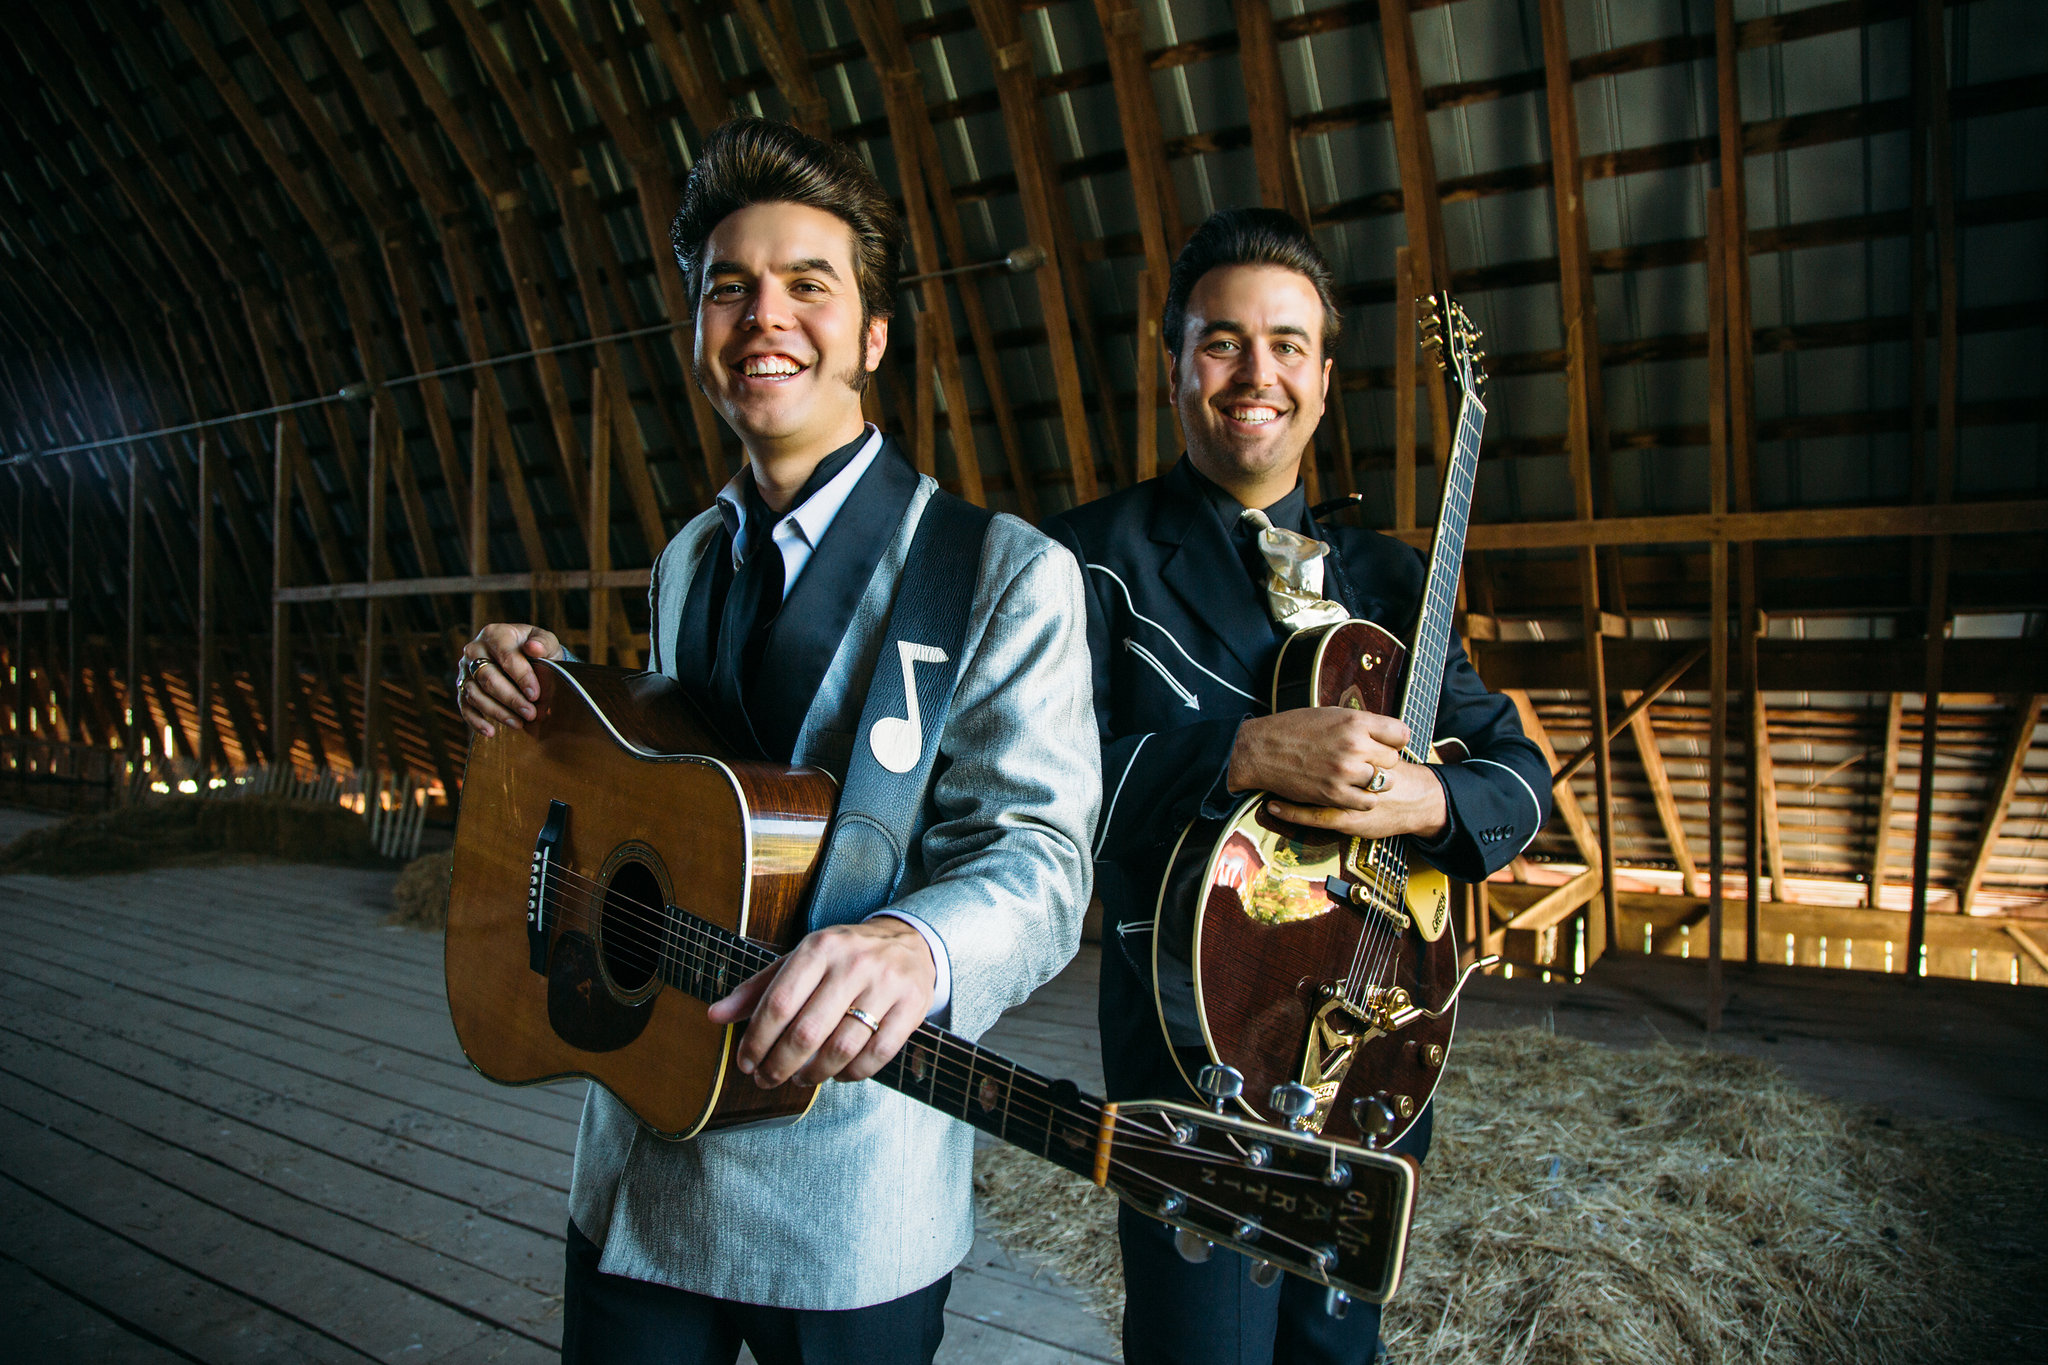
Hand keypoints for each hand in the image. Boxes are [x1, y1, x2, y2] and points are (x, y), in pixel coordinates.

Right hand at [456, 623, 563, 736]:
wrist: (526, 658)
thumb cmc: (536, 650)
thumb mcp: (546, 642)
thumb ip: (543, 643)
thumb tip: (534, 648)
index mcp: (495, 634)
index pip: (505, 656)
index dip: (521, 676)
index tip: (535, 694)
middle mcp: (474, 650)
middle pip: (488, 677)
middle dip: (510, 698)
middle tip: (531, 714)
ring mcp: (465, 670)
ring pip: (475, 694)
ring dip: (497, 712)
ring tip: (518, 724)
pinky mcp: (463, 688)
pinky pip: (465, 706)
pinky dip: (476, 721)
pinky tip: (491, 732)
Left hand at [705, 919, 936, 1087]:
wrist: (908, 942)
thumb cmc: (843, 957)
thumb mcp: (799, 961)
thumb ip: (757, 989)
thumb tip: (714, 1015)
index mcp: (819, 948)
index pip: (778, 1003)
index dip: (756, 1040)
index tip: (745, 1062)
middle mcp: (853, 963)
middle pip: (807, 1032)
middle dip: (780, 1065)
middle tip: (767, 1079)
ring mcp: (886, 985)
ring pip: (841, 1048)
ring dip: (814, 1074)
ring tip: (800, 1078)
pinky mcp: (911, 1007)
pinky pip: (876, 1055)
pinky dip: (851, 1074)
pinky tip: (836, 1074)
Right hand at [1228, 707, 1448, 840]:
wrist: (1260, 750)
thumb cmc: (1293, 729)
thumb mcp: (1330, 714)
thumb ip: (1359, 723)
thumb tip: (1383, 733)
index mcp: (1355, 721)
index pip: (1401, 734)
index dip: (1395, 740)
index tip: (1386, 744)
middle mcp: (1354, 745)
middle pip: (1392, 759)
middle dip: (1382, 761)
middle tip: (1367, 761)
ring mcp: (1344, 771)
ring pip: (1384, 782)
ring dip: (1375, 781)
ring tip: (1361, 777)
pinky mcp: (1334, 793)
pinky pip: (1367, 801)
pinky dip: (1364, 798)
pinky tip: (1354, 791)